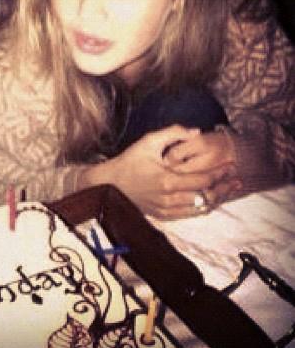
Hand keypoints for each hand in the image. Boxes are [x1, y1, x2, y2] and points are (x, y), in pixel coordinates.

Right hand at [104, 125, 236, 218]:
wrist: (110, 183)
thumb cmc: (129, 160)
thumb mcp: (148, 141)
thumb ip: (173, 133)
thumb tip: (197, 131)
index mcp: (168, 180)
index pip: (203, 180)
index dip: (221, 173)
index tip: (231, 165)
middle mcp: (170, 199)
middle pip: (207, 197)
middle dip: (225, 188)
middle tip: (237, 180)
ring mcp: (167, 210)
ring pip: (201, 209)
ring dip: (217, 199)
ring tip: (228, 190)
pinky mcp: (163, 216)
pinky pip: (190, 215)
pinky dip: (203, 208)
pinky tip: (209, 200)